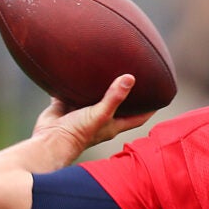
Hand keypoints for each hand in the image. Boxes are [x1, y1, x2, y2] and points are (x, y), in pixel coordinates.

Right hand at [32, 74, 154, 162]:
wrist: (48, 141)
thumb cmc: (77, 133)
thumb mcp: (100, 114)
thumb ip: (114, 97)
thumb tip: (130, 78)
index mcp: (113, 124)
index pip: (138, 117)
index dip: (150, 109)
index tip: (160, 96)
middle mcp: (100, 118)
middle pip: (117, 105)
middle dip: (125, 93)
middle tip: (134, 74)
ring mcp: (82, 113)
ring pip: (93, 97)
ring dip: (98, 86)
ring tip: (106, 67)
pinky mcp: (65, 107)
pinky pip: (70, 93)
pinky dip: (72, 83)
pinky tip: (75, 69)